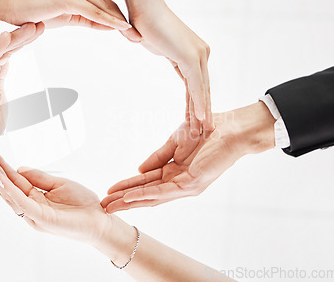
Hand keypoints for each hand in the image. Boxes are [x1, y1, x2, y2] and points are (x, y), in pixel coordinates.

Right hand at [0, 0, 140, 41]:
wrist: (16, 10)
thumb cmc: (39, 13)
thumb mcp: (70, 17)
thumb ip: (89, 20)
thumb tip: (110, 26)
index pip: (106, 3)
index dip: (119, 17)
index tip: (132, 31)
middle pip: (108, 5)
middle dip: (124, 22)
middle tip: (139, 36)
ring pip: (103, 8)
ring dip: (120, 23)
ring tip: (134, 36)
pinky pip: (93, 12)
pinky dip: (108, 21)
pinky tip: (120, 28)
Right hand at [0, 23, 44, 159]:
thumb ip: (0, 78)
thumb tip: (7, 63)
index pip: (3, 50)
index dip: (21, 40)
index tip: (38, 30)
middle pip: (0, 46)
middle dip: (20, 35)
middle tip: (39, 24)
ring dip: (13, 38)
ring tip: (31, 28)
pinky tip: (6, 38)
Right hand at [0, 151, 110, 244]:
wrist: (100, 220)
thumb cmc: (83, 204)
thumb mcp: (59, 184)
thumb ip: (39, 178)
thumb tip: (19, 168)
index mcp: (36, 198)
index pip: (16, 181)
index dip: (4, 168)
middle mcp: (31, 208)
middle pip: (9, 188)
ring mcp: (34, 214)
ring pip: (11, 196)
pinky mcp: (41, 218)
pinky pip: (22, 204)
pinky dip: (10, 192)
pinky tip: (2, 180)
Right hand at [101, 102, 275, 212]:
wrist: (230, 128)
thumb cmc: (206, 131)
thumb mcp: (174, 143)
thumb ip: (157, 157)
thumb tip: (138, 169)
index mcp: (174, 173)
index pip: (145, 183)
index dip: (126, 187)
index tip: (109, 191)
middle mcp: (179, 183)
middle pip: (146, 195)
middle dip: (123, 200)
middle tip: (103, 206)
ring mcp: (186, 186)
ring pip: (153, 197)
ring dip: (130, 201)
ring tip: (112, 205)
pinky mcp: (193, 184)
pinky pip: (165, 191)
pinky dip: (146, 194)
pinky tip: (131, 197)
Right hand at [129, 1, 212, 128]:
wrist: (142, 8)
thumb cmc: (145, 23)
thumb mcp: (159, 45)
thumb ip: (166, 54)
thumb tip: (160, 52)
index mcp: (195, 52)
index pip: (197, 84)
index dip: (197, 103)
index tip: (196, 120)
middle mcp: (201, 53)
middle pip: (202, 89)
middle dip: (203, 112)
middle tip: (204, 131)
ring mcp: (198, 55)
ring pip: (201, 90)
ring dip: (201, 113)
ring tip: (202, 131)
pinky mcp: (191, 57)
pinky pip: (195, 86)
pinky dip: (197, 103)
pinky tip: (198, 118)